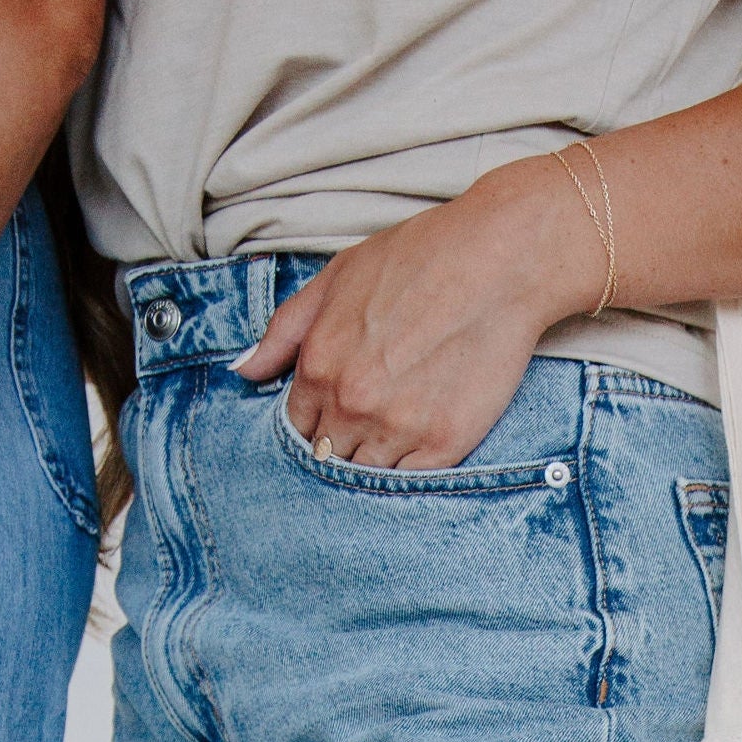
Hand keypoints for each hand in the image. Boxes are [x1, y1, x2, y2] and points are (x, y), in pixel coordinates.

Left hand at [234, 156, 604, 468]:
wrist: (497, 262)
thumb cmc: (418, 259)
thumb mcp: (335, 278)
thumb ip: (284, 331)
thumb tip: (244, 371)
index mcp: (318, 367)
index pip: (298, 425)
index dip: (315, 422)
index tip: (337, 414)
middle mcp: (352, 405)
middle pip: (329, 457)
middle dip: (341, 446)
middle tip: (369, 425)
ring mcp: (398, 429)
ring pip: (368, 475)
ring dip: (376, 462)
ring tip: (397, 434)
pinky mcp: (445, 444)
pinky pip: (412, 482)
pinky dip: (410, 472)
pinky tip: (419, 446)